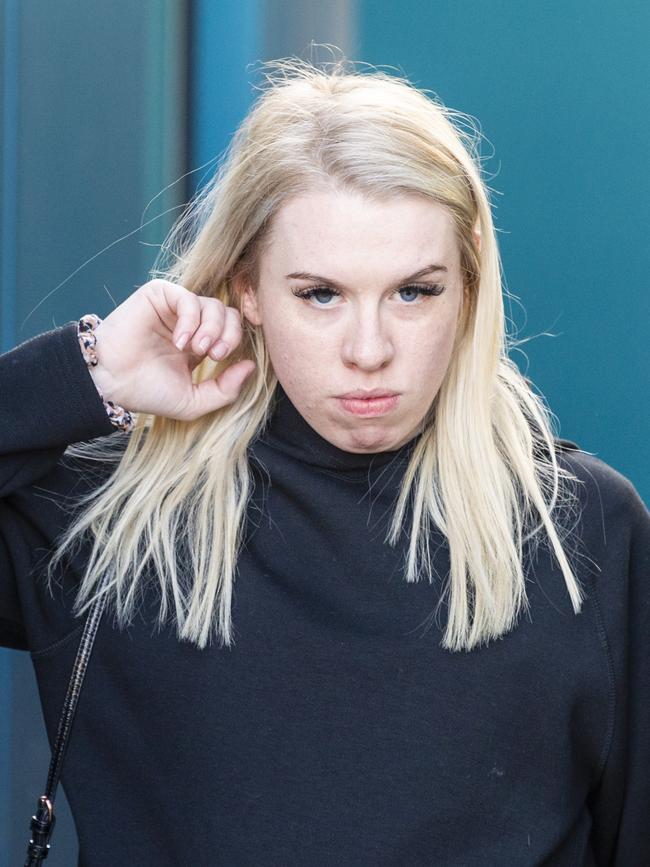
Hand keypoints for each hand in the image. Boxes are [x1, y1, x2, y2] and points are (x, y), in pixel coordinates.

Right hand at [87, 279, 255, 420]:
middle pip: (228, 313)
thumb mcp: (195, 401)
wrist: (111, 383)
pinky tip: (180, 342)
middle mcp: (189, 323)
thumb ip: (226, 390)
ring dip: (210, 329)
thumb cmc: (148, 393)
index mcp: (200, 344)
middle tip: (213, 355)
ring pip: (212, 305)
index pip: (232, 329)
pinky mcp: (159, 296)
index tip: (222, 360)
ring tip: (194, 350)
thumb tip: (251, 367)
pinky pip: (188, 298)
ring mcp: (174, 308)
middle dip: (228, 334)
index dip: (236, 341)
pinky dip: (190, 320)